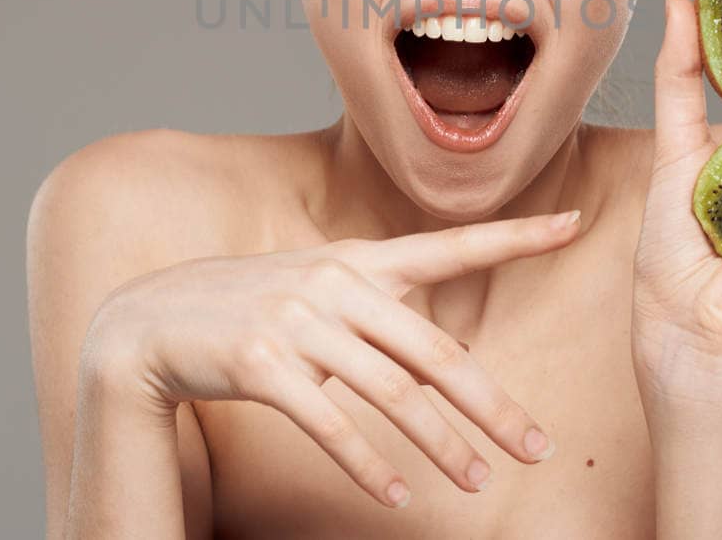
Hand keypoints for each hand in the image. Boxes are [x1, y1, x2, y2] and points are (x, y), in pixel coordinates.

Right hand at [80, 212, 579, 507]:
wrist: (149, 319)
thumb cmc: (247, 307)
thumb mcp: (316, 287)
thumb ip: (377, 306)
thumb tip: (442, 354)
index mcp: (357, 262)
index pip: (449, 245)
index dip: (514, 236)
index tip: (573, 224)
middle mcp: (336, 285)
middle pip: (435, 350)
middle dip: (492, 404)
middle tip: (537, 447)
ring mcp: (298, 322)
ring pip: (391, 393)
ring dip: (441, 445)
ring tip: (478, 483)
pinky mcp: (262, 363)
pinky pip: (329, 423)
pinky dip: (368, 464)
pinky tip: (398, 496)